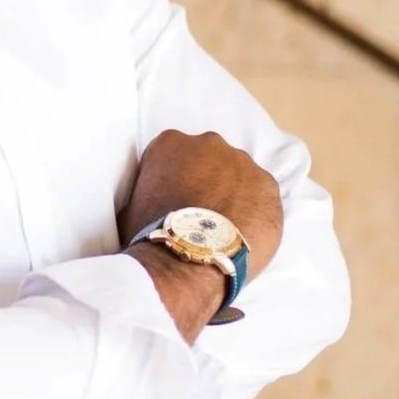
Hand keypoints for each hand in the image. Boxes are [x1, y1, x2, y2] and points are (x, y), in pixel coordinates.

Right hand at [118, 129, 283, 277]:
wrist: (189, 256)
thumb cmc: (152, 234)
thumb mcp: (131, 206)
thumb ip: (144, 194)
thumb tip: (142, 208)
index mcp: (169, 142)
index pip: (174, 155)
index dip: (176, 179)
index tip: (176, 200)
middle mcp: (207, 143)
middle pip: (209, 159)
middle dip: (207, 179)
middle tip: (202, 213)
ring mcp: (240, 161)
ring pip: (238, 174)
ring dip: (233, 193)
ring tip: (225, 226)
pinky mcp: (267, 184)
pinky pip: (261, 194)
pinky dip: (255, 209)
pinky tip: (243, 231)